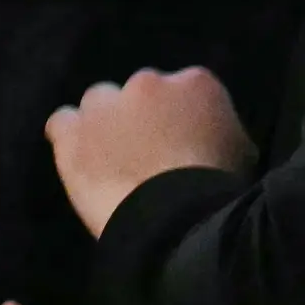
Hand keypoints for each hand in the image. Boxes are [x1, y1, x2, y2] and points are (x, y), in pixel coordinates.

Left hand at [46, 65, 253, 238]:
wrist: (177, 221)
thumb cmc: (219, 193)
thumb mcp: (241, 154)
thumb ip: (219, 131)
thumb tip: (211, 137)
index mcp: (196, 83)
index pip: (188, 91)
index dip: (185, 120)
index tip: (186, 144)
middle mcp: (148, 83)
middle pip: (143, 93)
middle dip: (146, 117)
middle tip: (151, 154)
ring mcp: (105, 106)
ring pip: (100, 103)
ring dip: (107, 124)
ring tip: (114, 159)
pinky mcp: (73, 134)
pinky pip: (62, 124)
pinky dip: (70, 136)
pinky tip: (79, 155)